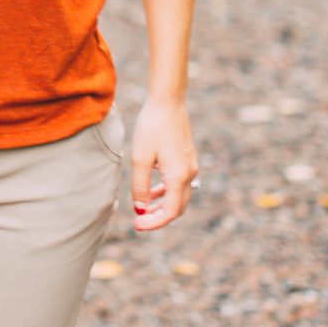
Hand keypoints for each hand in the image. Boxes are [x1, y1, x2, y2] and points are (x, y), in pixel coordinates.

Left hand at [129, 95, 199, 230]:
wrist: (168, 101)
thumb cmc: (152, 127)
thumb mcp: (140, 158)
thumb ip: (140, 186)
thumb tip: (140, 209)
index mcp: (178, 176)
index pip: (170, 212)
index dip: (154, 223)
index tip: (137, 225)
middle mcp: (189, 173)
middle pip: (177, 207)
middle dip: (158, 216)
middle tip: (139, 220)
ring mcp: (191, 166)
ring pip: (179, 196)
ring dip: (162, 204)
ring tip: (143, 207)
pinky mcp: (188, 158)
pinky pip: (180, 184)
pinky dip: (166, 192)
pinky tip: (152, 189)